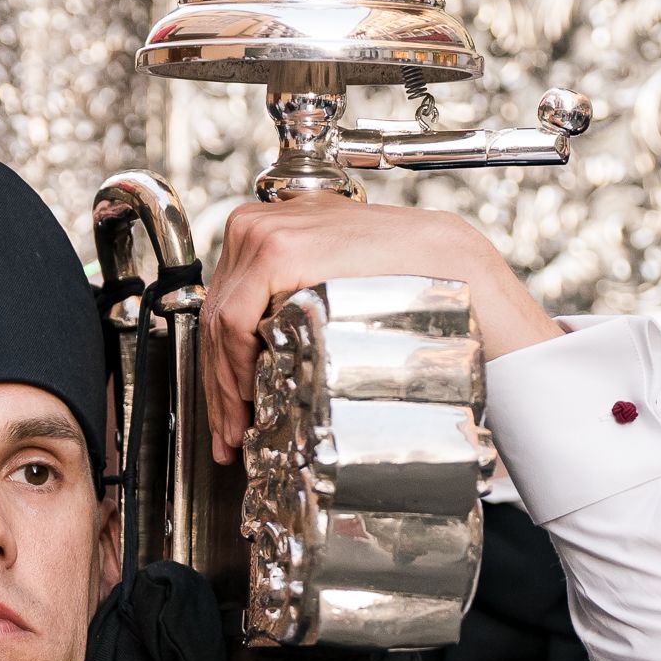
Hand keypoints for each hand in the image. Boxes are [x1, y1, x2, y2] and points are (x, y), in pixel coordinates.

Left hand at [200, 196, 563, 461]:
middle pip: (214, 318)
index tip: (226, 418)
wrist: (446, 265)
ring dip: (225, 385)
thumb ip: (285, 305)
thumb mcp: (327, 285)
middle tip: (228, 437)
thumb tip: (253, 360)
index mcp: (265, 228)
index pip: (222, 307)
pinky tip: (250, 398)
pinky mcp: (275, 249)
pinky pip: (234, 320)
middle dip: (219, 386)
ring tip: (239, 430)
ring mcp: (262, 231)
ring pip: (217, 323)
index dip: (217, 368)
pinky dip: (235, 364)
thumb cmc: (399, 279)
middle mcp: (256, 223)